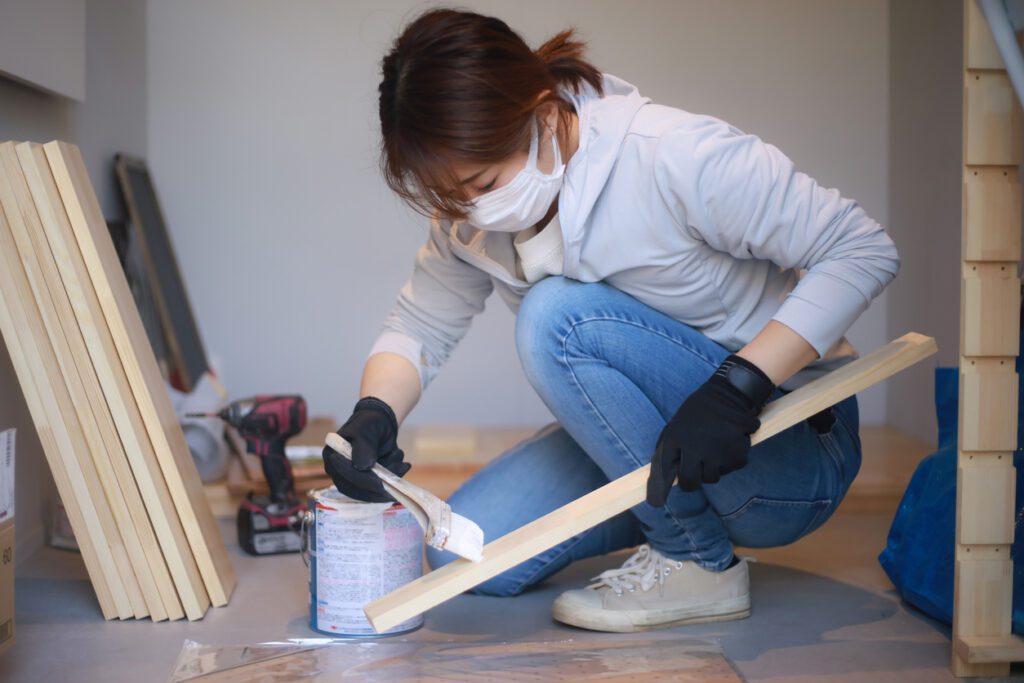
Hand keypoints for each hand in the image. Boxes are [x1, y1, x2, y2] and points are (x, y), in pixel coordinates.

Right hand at [322, 396, 410, 502]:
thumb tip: (362, 467)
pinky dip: (394, 479)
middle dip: (380, 482)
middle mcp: (339, 471)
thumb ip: (363, 446)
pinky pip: (380, 489)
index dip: (362, 481)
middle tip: (399, 471)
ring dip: (389, 477)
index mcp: (332, 456)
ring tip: (398, 454)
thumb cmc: (369, 423)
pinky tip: (404, 465)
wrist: (381, 423)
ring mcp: (353, 479)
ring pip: (370, 491)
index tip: (380, 484)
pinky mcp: (367, 482)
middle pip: (357, 489)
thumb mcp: (365, 430)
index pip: (344, 475)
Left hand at [646, 354, 773, 505]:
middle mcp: (693, 449)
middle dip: (692, 482)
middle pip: (690, 483)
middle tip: (696, 475)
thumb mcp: (677, 426)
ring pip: (712, 478)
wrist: (728, 395)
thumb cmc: (698, 412)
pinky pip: (731, 469)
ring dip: (713, 470)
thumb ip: (669, 449)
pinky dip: (730, 462)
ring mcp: (715, 453)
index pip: (663, 470)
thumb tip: (663, 476)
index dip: (660, 488)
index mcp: (674, 439)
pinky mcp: (735, 455)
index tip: (656, 502)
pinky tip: (728, 446)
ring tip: (714, 451)